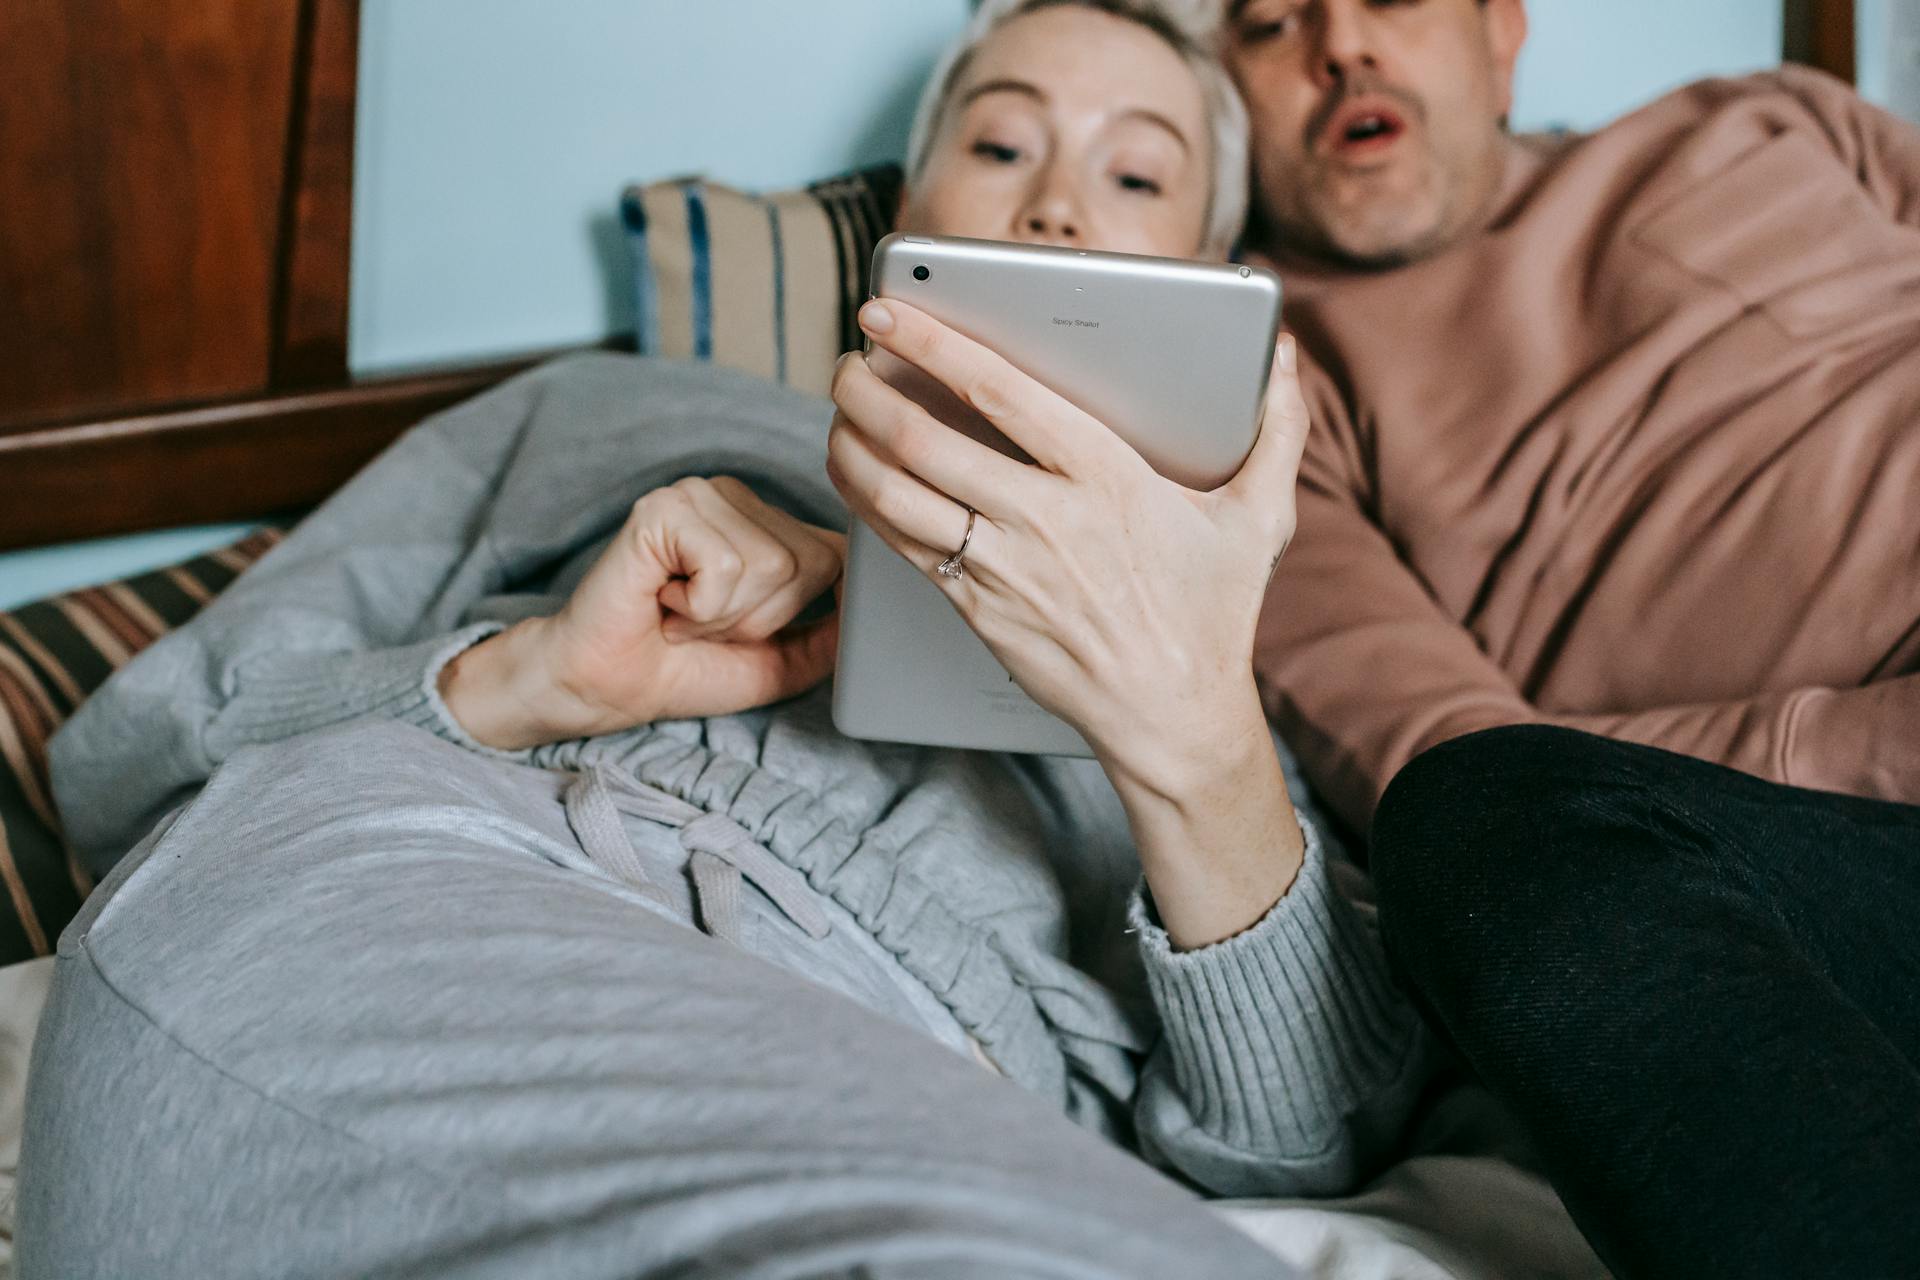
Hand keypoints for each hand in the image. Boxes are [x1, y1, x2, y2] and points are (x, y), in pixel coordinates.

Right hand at [441, 476, 844, 748]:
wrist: (602, 688)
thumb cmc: (681, 669)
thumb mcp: (781, 660)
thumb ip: (833, 634)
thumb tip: (880, 611)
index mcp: (764, 521)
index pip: (837, 557)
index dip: (794, 612)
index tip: (738, 628)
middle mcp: (735, 496)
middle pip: (810, 564)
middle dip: (760, 617)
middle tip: (701, 621)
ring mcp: (697, 495)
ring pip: (772, 566)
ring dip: (724, 615)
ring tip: (680, 613)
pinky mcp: (663, 510)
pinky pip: (727, 566)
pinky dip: (699, 606)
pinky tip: (662, 600)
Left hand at [826, 298, 1310, 801]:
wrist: (1173, 715)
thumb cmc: (1211, 613)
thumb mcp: (1260, 518)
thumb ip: (1276, 428)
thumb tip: (1283, 356)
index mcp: (1106, 475)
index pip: (998, 392)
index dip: (931, 343)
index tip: (887, 313)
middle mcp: (1044, 517)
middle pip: (925, 439)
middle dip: (868, 390)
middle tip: (846, 360)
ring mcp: (1004, 568)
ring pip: (897, 493)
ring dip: (851, 444)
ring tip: (838, 411)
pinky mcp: (978, 611)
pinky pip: (902, 546)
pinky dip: (866, 502)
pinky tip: (853, 474)